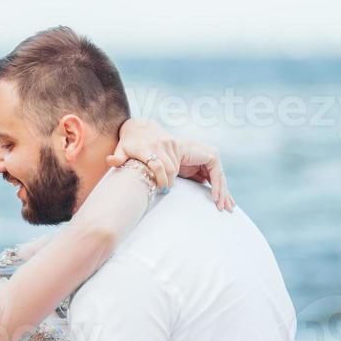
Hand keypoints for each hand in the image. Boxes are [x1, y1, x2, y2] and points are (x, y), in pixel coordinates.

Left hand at [108, 118, 178, 190]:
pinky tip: (169, 171)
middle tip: (165, 188)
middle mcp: (157, 144)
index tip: (160, 188)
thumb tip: (109, 161)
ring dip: (172, 175)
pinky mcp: (173, 141)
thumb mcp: (120, 149)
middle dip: (169, 181)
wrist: (139, 125)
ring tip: (166, 181)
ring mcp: (166, 142)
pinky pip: (177, 158)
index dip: (160, 179)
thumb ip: (117, 158)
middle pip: (169, 168)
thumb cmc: (128, 141)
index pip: (157, 166)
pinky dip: (175, 167)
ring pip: (174, 165)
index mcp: (143, 148)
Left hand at [109, 121, 234, 211]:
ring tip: (228, 207)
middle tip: (221, 205)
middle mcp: (189, 147)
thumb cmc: (134, 143)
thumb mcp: (125, 148)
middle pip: (212, 167)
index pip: (196, 162)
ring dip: (223, 190)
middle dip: (218, 187)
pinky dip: (218, 188)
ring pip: (215, 172)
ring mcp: (195, 153)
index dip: (207, 183)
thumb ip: (119, 156)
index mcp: (175, 145)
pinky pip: (212, 176)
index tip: (207, 196)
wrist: (142, 132)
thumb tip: (112, 161)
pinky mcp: (197, 161)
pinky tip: (222, 202)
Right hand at [171, 138, 234, 211]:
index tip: (221, 205)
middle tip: (228, 209)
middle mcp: (211, 156)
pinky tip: (215, 198)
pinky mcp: (213, 156)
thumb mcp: (188, 174)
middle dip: (224, 195)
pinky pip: (217, 176)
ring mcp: (213, 155)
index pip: (216, 179)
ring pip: (220, 179)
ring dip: (221, 194)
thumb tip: (204, 183)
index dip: (220, 192)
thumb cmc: (173, 161)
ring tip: (220, 206)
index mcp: (206, 160)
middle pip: (220, 179)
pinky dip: (216, 188)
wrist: (166, 152)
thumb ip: (198, 178)